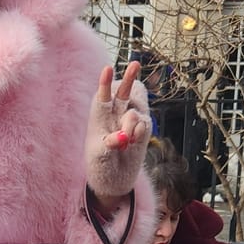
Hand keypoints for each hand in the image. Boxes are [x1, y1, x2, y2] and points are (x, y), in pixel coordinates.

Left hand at [88, 62, 150, 197]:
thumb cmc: (100, 166)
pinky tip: (133, 142)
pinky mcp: (142, 130)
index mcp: (98, 117)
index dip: (105, 83)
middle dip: (129, 78)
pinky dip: (140, 133)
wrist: (114, 179)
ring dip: (132, 123)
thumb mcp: (99, 157)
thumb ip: (110, 144)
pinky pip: (144, 125)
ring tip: (126, 139)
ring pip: (134, 111)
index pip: (102, 97)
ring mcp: (130, 122)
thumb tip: (122, 136)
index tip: (108, 68)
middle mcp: (115, 115)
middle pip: (123, 93)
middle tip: (136, 64)